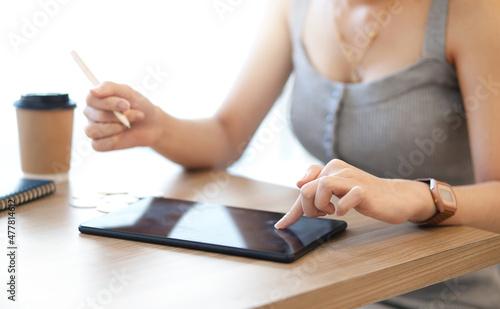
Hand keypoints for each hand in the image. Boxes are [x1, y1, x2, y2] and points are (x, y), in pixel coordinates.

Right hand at [84, 82, 161, 150]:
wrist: (152, 125)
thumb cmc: (139, 106)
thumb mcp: (128, 92)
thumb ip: (109, 87)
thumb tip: (92, 91)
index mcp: (95, 99)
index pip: (91, 99)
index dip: (109, 103)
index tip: (126, 105)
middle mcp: (91, 114)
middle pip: (95, 115)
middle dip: (119, 116)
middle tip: (137, 114)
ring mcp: (93, 129)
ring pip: (92, 131)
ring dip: (115, 128)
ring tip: (128, 125)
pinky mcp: (99, 144)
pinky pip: (97, 145)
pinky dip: (112, 141)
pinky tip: (121, 136)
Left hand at [274, 159, 435, 228]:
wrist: (395, 197)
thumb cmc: (364, 195)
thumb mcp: (336, 191)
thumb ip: (316, 191)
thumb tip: (292, 197)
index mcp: (330, 168)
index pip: (303, 183)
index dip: (293, 209)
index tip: (283, 226)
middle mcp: (338, 169)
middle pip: (306, 189)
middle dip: (308, 209)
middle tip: (322, 214)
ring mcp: (351, 179)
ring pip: (321, 187)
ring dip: (321, 207)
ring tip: (331, 212)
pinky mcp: (364, 190)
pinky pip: (344, 199)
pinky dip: (342, 209)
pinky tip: (345, 212)